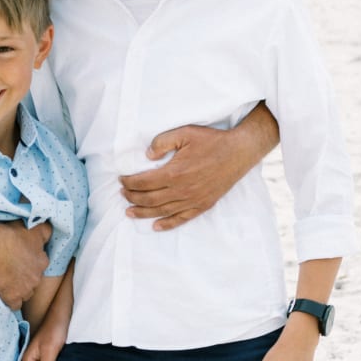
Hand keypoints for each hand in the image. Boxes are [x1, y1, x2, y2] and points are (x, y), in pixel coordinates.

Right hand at [0, 220, 52, 308]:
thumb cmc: (12, 235)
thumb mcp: (35, 228)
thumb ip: (46, 231)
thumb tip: (50, 231)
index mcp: (42, 261)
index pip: (41, 264)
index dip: (31, 262)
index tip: (23, 259)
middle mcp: (36, 277)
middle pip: (34, 280)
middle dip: (27, 276)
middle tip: (14, 269)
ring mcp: (25, 290)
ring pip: (27, 293)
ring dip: (21, 289)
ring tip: (9, 281)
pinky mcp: (12, 297)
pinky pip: (15, 305)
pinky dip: (12, 301)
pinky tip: (6, 295)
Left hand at [119, 104, 277, 230]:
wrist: (239, 152)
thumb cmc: (212, 141)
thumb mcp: (185, 133)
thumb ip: (163, 142)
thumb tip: (147, 156)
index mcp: (175, 173)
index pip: (144, 182)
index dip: (129, 182)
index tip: (121, 180)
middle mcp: (181, 190)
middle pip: (149, 199)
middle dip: (132, 197)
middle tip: (122, 194)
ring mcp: (192, 200)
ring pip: (162, 211)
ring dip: (143, 213)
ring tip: (129, 213)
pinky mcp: (202, 205)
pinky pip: (182, 218)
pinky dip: (167, 224)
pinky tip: (156, 226)